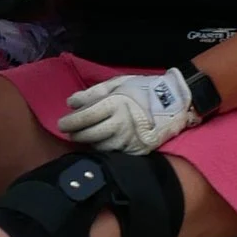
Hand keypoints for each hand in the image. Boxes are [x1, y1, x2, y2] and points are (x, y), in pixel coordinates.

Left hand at [58, 68, 196, 153]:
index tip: (61, 124)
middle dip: (76, 134)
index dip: (70, 122)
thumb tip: (71, 102)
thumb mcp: (119, 82)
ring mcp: (130, 139)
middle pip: (90, 134)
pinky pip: (115, 153)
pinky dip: (106, 150)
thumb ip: (94, 92)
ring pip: (101, 147)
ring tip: (87, 137)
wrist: (175, 102)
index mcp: (115, 104)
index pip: (85, 117)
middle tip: (71, 132)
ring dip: (90, 143)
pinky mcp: (137, 150)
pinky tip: (103, 144)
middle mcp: (121, 123)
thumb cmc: (144, 89)